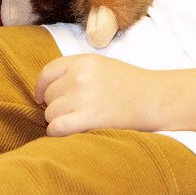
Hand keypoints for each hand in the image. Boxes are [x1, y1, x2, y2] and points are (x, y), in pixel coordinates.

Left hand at [35, 54, 158, 135]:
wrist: (154, 98)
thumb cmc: (130, 84)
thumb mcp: (101, 66)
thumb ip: (76, 71)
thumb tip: (48, 89)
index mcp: (82, 61)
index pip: (47, 73)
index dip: (41, 87)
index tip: (42, 98)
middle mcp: (79, 77)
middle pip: (49, 95)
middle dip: (55, 105)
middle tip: (72, 112)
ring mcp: (82, 97)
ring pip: (51, 113)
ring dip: (58, 121)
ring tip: (76, 121)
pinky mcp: (87, 118)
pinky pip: (56, 127)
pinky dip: (57, 133)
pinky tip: (69, 132)